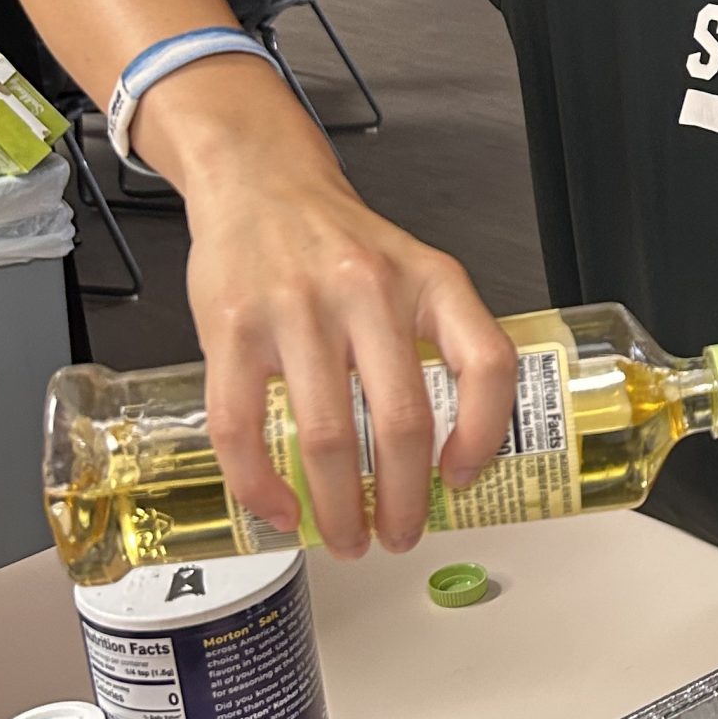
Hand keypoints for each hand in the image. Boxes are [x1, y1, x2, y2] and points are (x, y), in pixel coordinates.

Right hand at [182, 136, 516, 561]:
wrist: (262, 181)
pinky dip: (261, 483)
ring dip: (339, 506)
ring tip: (347, 537)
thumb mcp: (417, 272)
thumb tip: (455, 452)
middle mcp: (369, 290)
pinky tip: (279, 509)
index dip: (483, 433)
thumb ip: (440, 343)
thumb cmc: (342, 242)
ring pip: (327, 436)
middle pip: (403, 420)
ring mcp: (297, 309)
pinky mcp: (233, 327)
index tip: (464, 478)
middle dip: (405, 499)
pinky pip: (243, 425)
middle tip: (401, 536)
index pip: (484, 363)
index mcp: (430, 281)